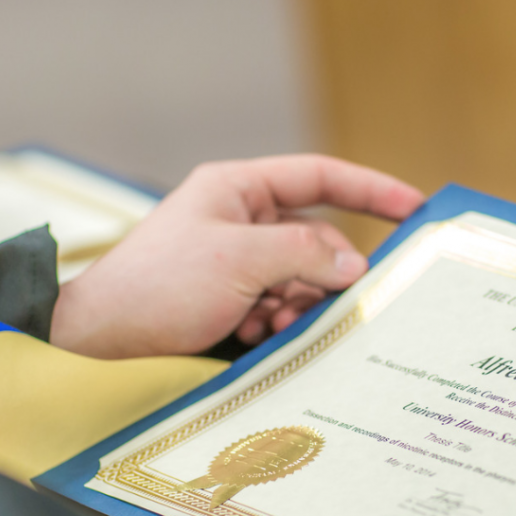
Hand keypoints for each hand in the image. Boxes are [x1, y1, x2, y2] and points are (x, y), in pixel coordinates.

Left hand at [49, 154, 424, 358]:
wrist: (100, 339)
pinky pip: (275, 305)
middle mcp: (239, 218)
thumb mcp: (239, 262)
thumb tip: (354, 266)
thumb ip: (304, 255)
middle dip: (322, 274)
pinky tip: (250, 336)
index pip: (321, 176)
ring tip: (271, 324)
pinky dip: (273, 322)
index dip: (372, 190)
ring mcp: (233, 260)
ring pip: (298, 277)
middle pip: (315, 238)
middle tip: (328, 304)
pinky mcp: (226, 298)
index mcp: (238, 188)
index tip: (415, 208)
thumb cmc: (158, 287)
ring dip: (295, 304)